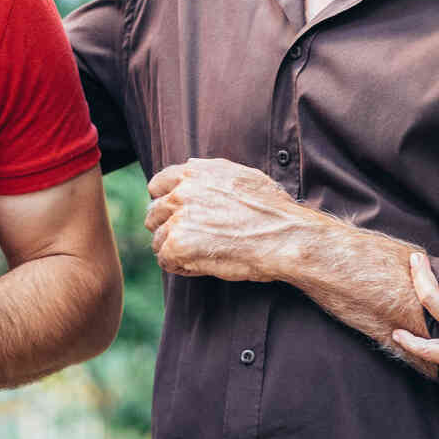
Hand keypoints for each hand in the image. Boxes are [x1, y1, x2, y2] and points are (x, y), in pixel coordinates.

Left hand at [144, 159, 307, 282]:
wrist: (284, 237)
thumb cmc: (272, 210)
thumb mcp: (242, 176)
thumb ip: (210, 174)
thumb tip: (191, 171)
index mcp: (194, 173)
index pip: (158, 184)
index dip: (166, 201)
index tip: (177, 214)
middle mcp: (182, 192)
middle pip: (154, 213)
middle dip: (168, 227)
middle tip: (192, 239)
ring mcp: (178, 219)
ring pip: (158, 239)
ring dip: (175, 249)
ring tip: (203, 253)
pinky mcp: (178, 246)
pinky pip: (166, 260)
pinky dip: (181, 267)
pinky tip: (203, 264)